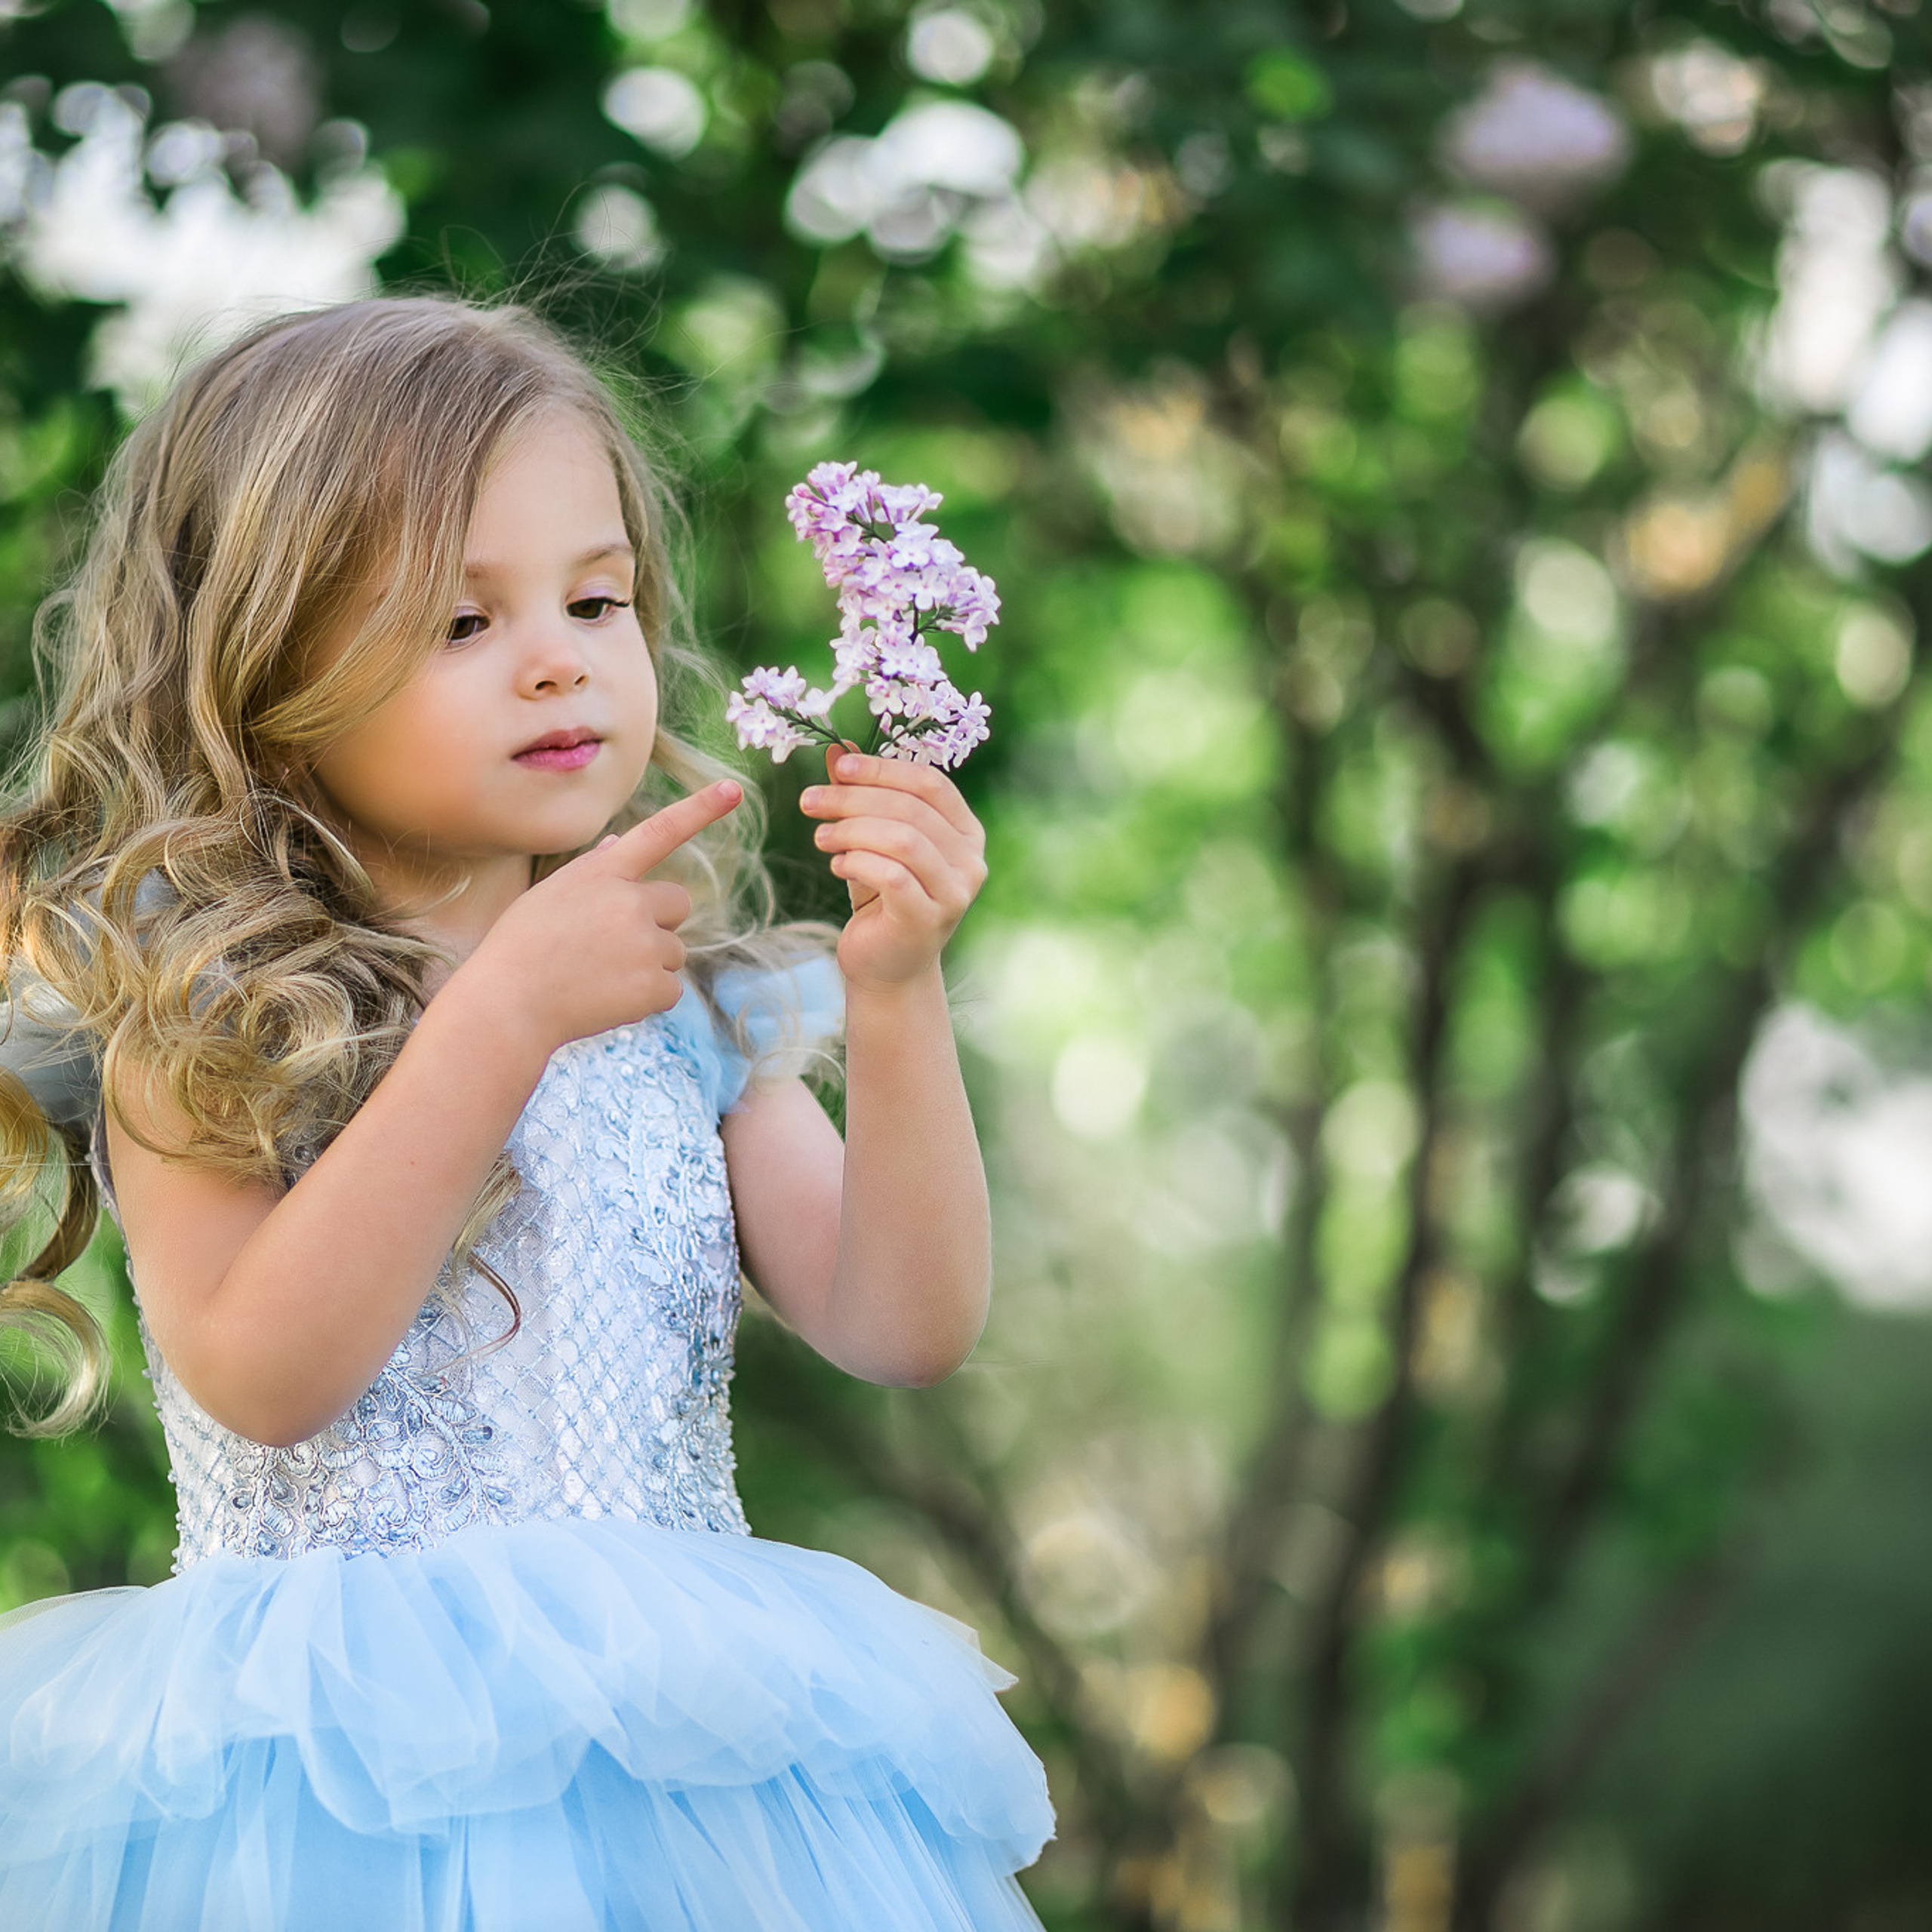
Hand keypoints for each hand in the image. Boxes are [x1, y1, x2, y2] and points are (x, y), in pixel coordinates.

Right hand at [456, 781, 741, 1053]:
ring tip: (598, 975)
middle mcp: (630, 901)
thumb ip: (591, 870)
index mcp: (603, 873)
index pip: (659, 832)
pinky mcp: (654, 985)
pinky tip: (607, 999)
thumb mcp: (548, 894)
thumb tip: (617, 845)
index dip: (699, 809)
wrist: (508, 1006)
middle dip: (658, 921)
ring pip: (674, 950)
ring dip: (649, 963)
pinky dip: (647, 997)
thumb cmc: (520, 947)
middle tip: (612, 945)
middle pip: (678, 902)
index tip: (733, 789)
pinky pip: (671, 988)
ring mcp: (645, 944)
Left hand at [799, 749, 987, 988]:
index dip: (883, 769)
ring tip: (821, 837)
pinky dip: (857, 863)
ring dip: (852, 830)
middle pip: (911, 809)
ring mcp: (955, 893)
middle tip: (809, 801)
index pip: (930, 784)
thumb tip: (838, 748)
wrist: (887, 967)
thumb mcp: (871, 839)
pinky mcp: (929, 920)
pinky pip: (892, 876)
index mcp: (965, 831)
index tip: (839, 766)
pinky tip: (836, 865)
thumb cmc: (882, 897)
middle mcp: (971, 860)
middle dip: (853, 798)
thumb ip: (862, 795)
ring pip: (903, 840)